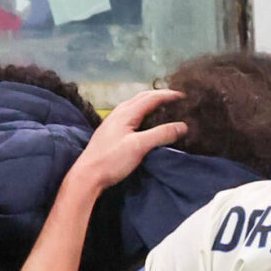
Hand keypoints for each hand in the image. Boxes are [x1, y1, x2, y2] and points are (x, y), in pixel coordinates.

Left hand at [69, 89, 188, 195]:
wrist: (87, 175)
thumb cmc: (111, 160)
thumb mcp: (139, 146)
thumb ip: (161, 134)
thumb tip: (182, 126)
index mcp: (126, 113)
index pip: (151, 97)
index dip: (168, 95)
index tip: (183, 96)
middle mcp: (118, 113)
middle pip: (142, 98)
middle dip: (159, 95)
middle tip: (175, 98)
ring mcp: (112, 122)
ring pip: (135, 105)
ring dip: (150, 103)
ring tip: (163, 107)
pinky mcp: (110, 132)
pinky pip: (130, 114)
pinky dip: (142, 112)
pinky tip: (144, 122)